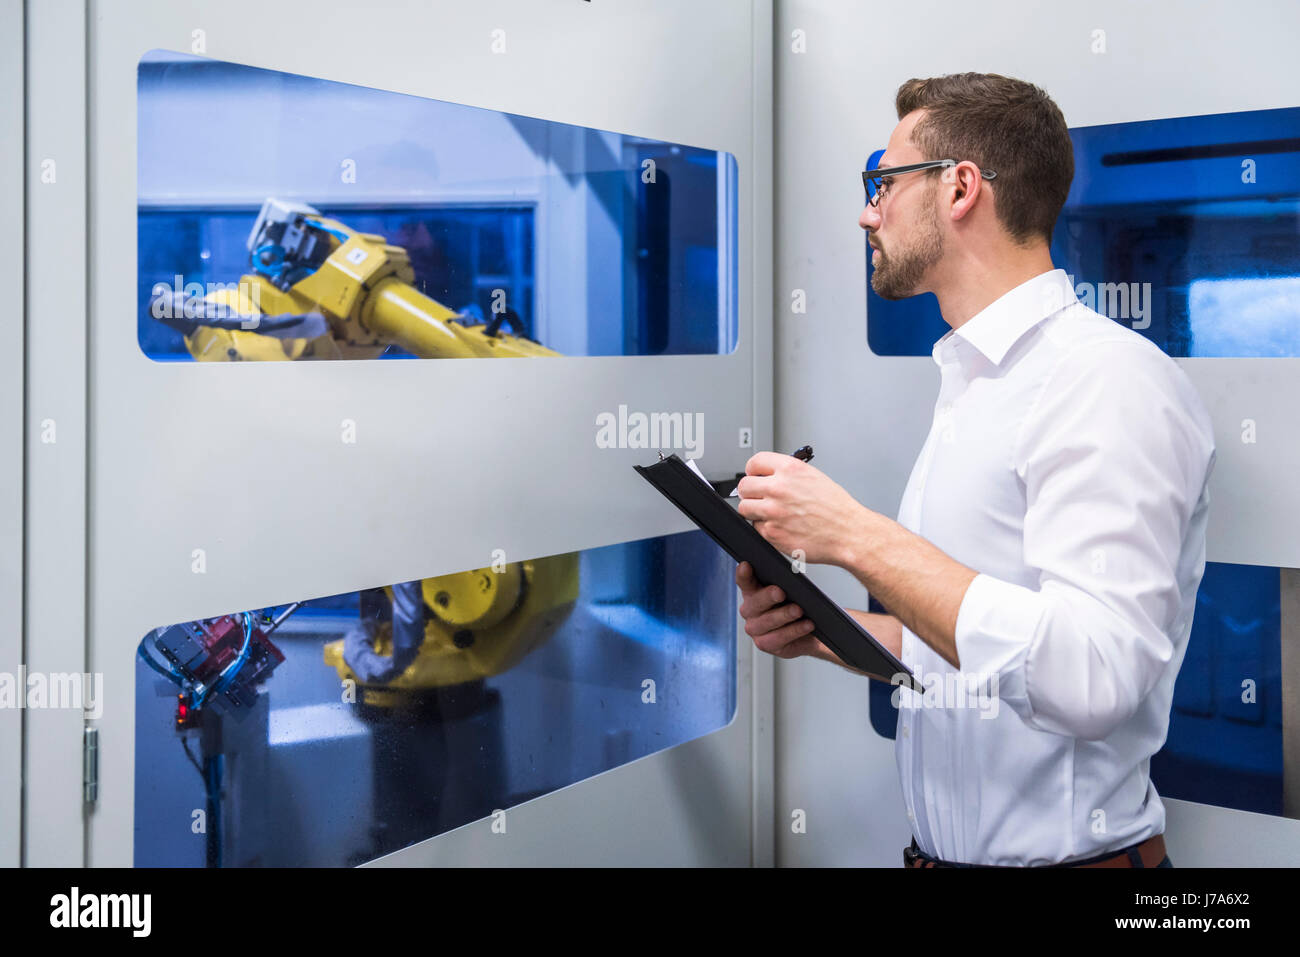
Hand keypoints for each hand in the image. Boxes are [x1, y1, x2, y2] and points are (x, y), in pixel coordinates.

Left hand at [734, 451, 866, 565]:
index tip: (754, 476)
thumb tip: (767, 476)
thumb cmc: (836, 508)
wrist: (848, 533)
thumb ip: (787, 474)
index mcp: (789, 469)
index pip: (754, 462)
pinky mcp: (771, 532)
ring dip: (754, 511)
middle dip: (751, 492)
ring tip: (771, 513)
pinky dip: (765, 528)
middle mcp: (778, 488)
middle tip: (759, 497)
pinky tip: (782, 526)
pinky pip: (756, 527)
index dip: (753, 471)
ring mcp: (773, 511)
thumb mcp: (813, 477)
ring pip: (745, 508)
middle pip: (744, 486)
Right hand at [736, 561, 819, 658]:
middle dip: (768, 596)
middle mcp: (749, 611)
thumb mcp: (792, 590)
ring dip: (784, 615)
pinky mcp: (765, 644)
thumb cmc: (797, 606)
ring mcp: (755, 629)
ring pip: (766, 622)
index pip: (744, 581)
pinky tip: (806, 625)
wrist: (809, 633)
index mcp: (752, 592)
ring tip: (799, 610)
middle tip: (780, 592)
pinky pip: (778, 638)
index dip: (743, 574)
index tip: (746, 565)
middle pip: (754, 603)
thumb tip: (793, 567)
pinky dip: (794, 631)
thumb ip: (786, 579)